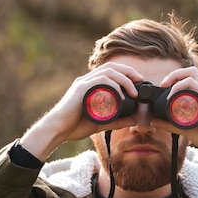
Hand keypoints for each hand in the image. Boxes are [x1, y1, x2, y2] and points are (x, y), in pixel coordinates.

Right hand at [19, 63, 144, 160]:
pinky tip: (120, 97)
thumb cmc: (74, 126)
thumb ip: (118, 120)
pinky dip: (113, 87)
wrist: (57, 130)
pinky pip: (100, 82)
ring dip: (124, 79)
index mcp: (91, 85)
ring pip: (108, 72)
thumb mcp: (102, 122)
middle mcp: (87, 81)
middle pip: (111, 67)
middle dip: (129, 72)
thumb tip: (135, 120)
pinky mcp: (81, 89)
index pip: (111, 71)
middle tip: (141, 81)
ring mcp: (83, 83)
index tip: (139, 82)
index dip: (126, 73)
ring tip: (133, 92)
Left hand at [154, 67, 197, 167]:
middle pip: (191, 71)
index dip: (175, 78)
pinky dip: (181, 89)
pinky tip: (174, 99)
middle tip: (163, 85)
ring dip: (176, 79)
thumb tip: (153, 122)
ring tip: (167, 91)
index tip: (163, 88)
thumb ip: (169, 124)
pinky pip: (194, 87)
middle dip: (174, 74)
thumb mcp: (185, 129)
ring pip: (192, 74)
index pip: (190, 78)